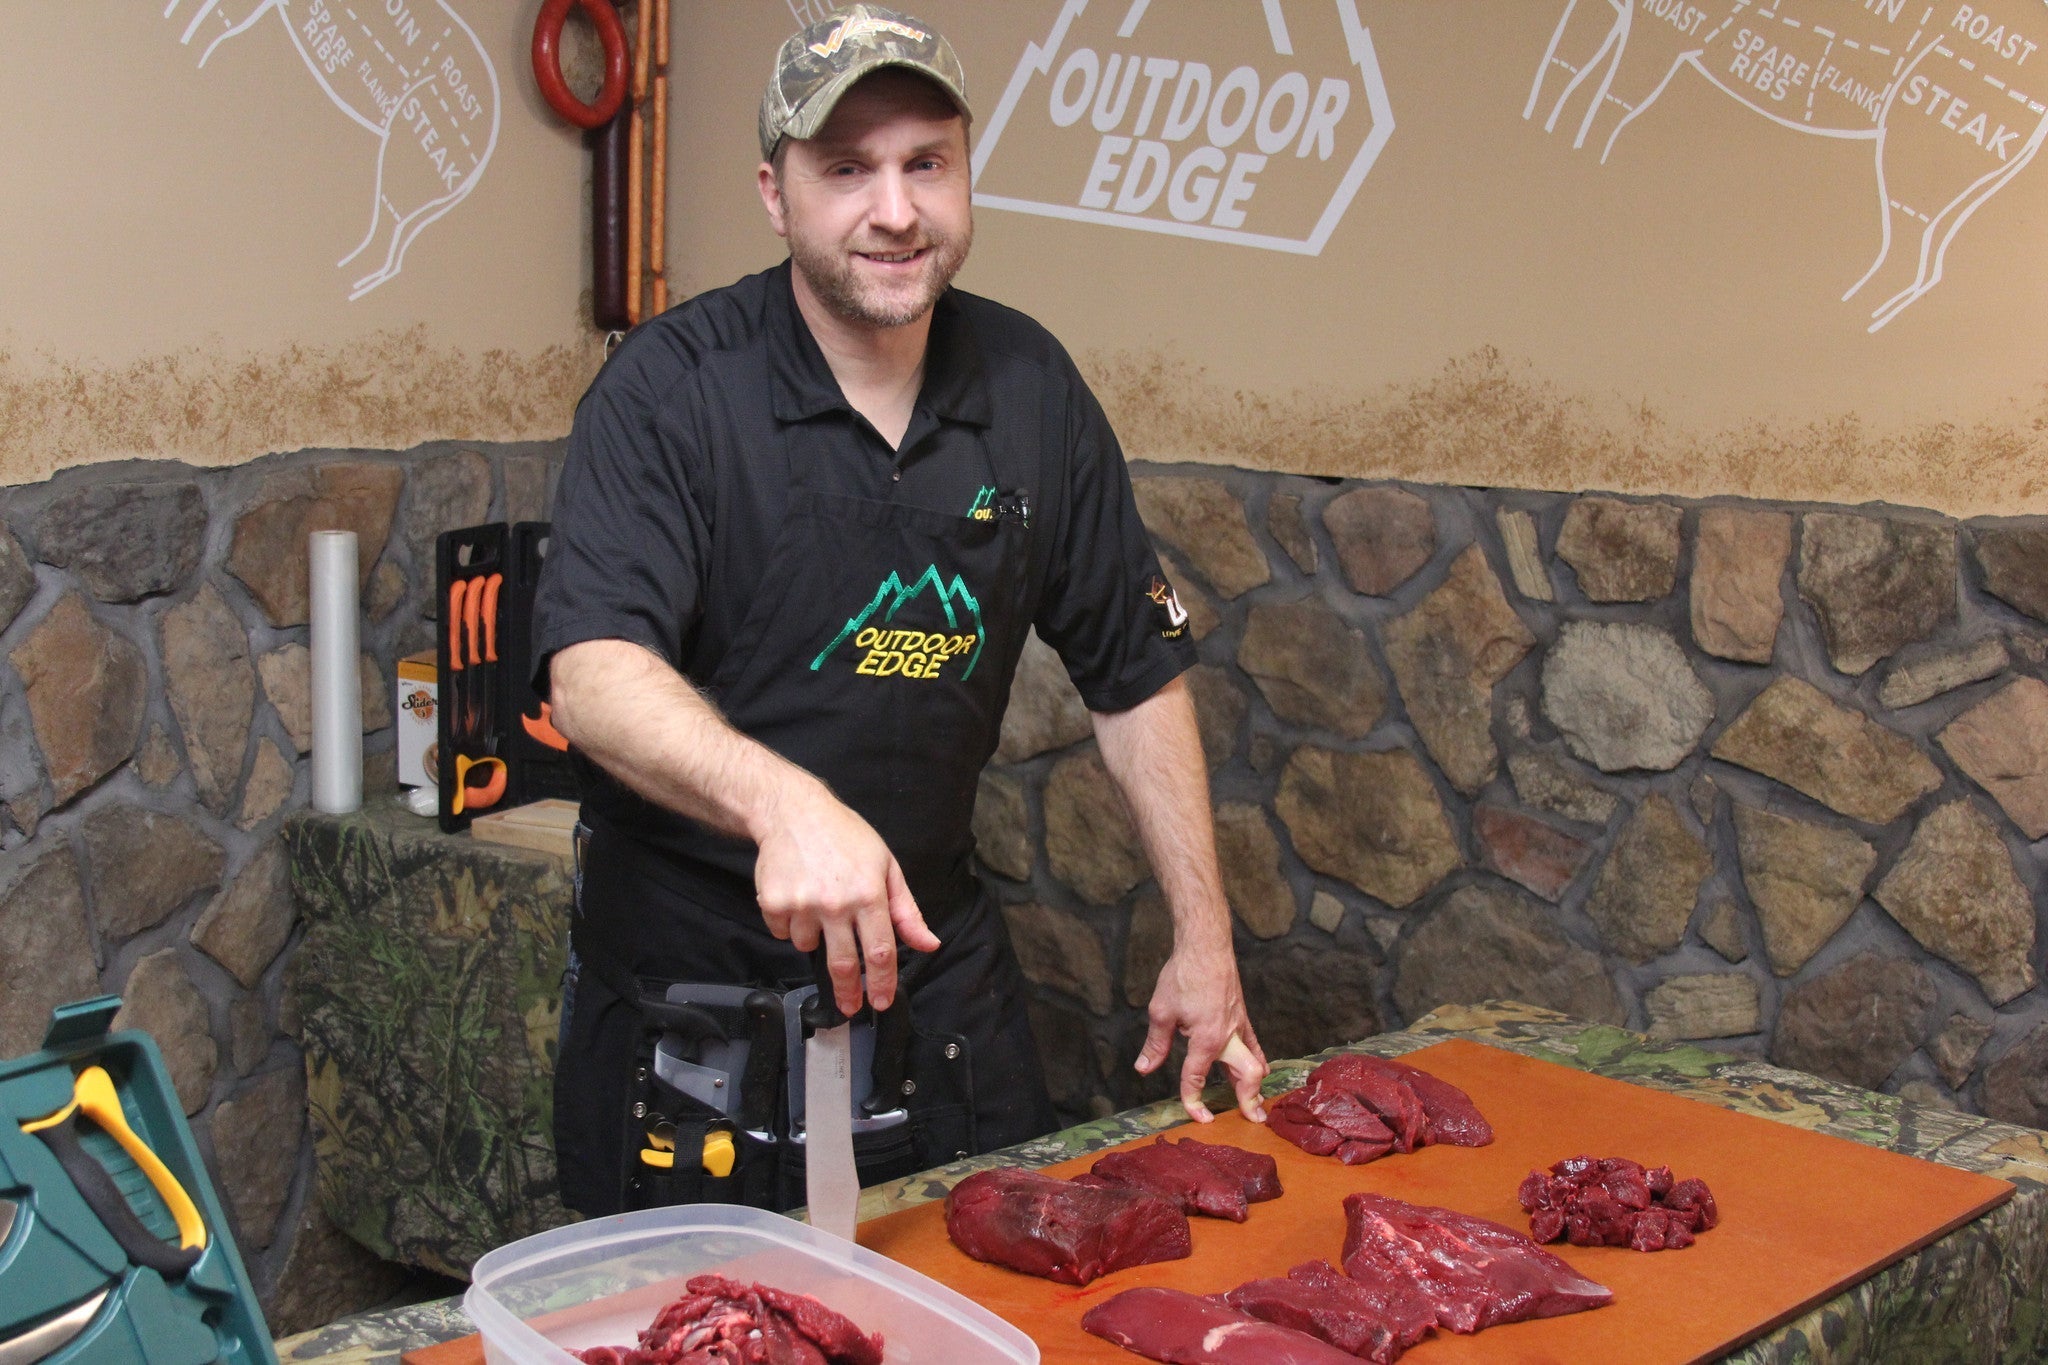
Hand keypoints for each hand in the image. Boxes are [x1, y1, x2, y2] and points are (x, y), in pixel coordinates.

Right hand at [753, 779, 940, 1013]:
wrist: (793, 811)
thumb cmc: (845, 836)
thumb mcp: (886, 866)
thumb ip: (907, 911)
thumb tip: (929, 944)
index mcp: (869, 895)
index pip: (881, 952)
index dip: (883, 983)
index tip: (881, 1002)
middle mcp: (836, 903)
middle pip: (844, 964)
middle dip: (848, 992)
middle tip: (850, 1006)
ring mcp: (802, 904)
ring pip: (809, 947)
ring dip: (816, 940)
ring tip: (818, 907)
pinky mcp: (773, 903)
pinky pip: (783, 933)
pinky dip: (790, 925)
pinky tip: (797, 898)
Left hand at [1135, 942, 1267, 1123]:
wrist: (1206, 946)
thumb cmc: (1183, 975)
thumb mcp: (1161, 1011)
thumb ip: (1156, 1044)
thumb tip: (1145, 1068)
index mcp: (1206, 1039)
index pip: (1197, 1077)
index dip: (1194, 1100)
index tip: (1198, 1116)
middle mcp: (1228, 1037)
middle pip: (1247, 1075)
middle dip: (1249, 1099)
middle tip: (1252, 1120)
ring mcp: (1239, 1027)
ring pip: (1256, 1062)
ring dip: (1256, 1085)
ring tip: (1257, 1105)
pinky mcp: (1242, 1017)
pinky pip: (1255, 1045)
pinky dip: (1259, 1061)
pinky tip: (1261, 1071)